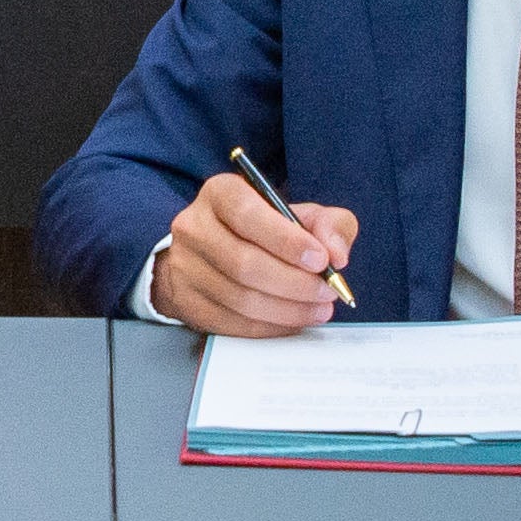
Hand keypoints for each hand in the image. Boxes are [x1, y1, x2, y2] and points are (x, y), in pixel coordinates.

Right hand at [154, 169, 358, 337]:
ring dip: (287, 310)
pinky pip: (231, 323)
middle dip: (294, 283)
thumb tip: (336, 254)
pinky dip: (269, 327)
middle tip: (327, 292)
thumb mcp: (301, 215)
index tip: (321, 260)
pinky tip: (293, 321)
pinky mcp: (187, 301)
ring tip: (318, 309)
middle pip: (244, 263)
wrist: (215, 254)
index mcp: (221, 194)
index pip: (248, 215)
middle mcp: (194, 227)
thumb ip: (329, 225)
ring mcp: (185, 267)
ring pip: (239, 298)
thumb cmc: (265, 231)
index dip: (287, 241)